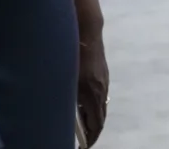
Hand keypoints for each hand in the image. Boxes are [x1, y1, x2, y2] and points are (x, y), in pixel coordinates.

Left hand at [76, 30, 108, 144]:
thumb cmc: (70, 55)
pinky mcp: (104, 74)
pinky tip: (86, 106)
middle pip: (101, 117)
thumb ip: (67, 98)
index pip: (96, 124)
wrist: (86, 32)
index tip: (84, 147)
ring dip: (95, 119)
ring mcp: (104, 81)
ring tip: (85, 128)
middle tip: (85, 143)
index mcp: (92, 94)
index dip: (91, 138)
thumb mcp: (65, 80)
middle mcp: (101, 90)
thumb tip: (64, 117)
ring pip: (102, 106)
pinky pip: (102, 96)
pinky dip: (96, 107)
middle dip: (94, 132)